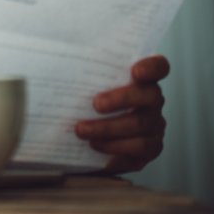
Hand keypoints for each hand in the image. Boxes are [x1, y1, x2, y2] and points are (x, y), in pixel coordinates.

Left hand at [75, 55, 169, 172]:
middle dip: (121, 99)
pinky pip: (138, 150)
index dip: (152, 67)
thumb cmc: (86, 97)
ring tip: (82, 130)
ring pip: (140, 126)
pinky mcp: (151, 148)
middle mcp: (152, 100)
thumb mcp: (85, 80)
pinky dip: (115, 149)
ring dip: (109, 128)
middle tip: (95, 104)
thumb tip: (55, 63)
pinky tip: (95, 146)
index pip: (158, 66)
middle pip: (150, 96)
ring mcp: (155, 124)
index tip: (136, 72)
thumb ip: (82, 70)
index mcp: (142, 77)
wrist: (87, 131)